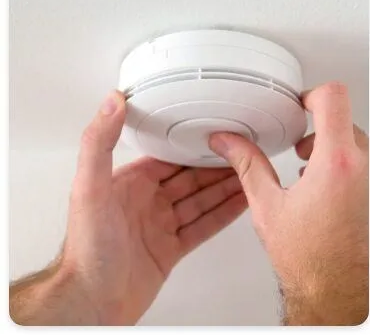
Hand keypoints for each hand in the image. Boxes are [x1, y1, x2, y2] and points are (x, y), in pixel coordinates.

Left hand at [60, 91, 246, 323]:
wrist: (94, 300)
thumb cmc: (88, 248)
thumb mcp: (90, 186)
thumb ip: (99, 143)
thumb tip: (111, 102)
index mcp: (131, 183)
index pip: (169, 157)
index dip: (192, 146)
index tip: (213, 135)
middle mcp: (147, 202)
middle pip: (190, 178)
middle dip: (215, 167)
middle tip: (241, 154)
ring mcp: (161, 226)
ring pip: (200, 201)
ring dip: (224, 188)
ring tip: (249, 175)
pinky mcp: (171, 248)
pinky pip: (203, 226)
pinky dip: (222, 215)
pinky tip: (239, 204)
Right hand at [209, 82, 368, 324]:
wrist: (336, 293)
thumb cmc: (309, 260)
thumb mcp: (268, 205)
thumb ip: (247, 164)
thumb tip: (227, 142)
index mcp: (337, 165)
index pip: (333, 99)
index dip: (311, 95)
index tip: (300, 106)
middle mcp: (367, 170)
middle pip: (344, 120)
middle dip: (317, 130)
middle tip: (300, 147)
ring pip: (358, 143)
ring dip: (333, 148)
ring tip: (311, 169)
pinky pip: (367, 163)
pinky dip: (348, 165)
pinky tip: (327, 186)